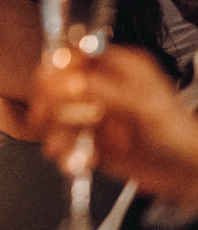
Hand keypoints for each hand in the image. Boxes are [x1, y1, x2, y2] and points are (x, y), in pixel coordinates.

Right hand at [29, 45, 197, 210]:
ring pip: (57, 115)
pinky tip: (76, 160)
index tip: (47, 86)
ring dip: (56, 133)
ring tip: (62, 148)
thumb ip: (106, 92)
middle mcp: (103, 87)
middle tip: (46, 118)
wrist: (187, 174)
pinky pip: (64, 140)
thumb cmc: (180, 136)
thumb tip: (70, 83)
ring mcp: (94, 112)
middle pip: (58, 84)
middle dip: (51, 104)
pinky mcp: (89, 137)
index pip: (76, 55)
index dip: (57, 69)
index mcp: (119, 68)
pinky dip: (66, 152)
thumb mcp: (145, 108)